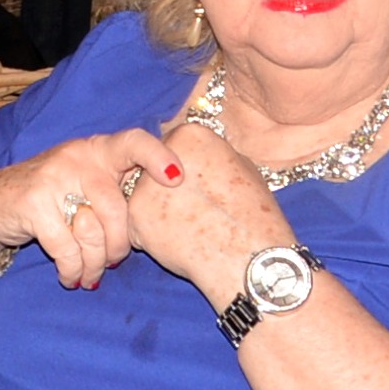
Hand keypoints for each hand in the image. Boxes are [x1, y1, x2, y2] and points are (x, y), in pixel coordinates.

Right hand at [0, 132, 181, 290]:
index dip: (159, 156)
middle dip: (119, 246)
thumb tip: (159, 220)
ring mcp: (53, 177)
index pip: (134, 141)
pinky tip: (70, 277)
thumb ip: (114, 192)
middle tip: (113, 263)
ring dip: (94, 264)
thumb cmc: (48, 201)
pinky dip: (72, 270)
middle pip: (117, 207)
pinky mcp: (33, 203)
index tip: (178, 178)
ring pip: (92, 232)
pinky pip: (67, 248)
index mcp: (95, 150)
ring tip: (89, 275)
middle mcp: (76, 156)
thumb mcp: (82, 185)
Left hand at [129, 120, 299, 309]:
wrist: (247, 255)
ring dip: (159, 215)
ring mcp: (146, 184)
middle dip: (167, 191)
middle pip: (154, 172)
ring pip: (145, 199)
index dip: (187, 174)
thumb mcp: (242, 167)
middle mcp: (163, 152)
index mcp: (191, 134)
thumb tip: (201, 159)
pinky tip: (178, 243)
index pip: (174, 150)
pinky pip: (137, 226)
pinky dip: (152, 238)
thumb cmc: (252, 214)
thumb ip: (212, 157)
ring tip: (190, 228)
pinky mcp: (135, 215)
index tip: (204, 190)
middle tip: (195, 211)